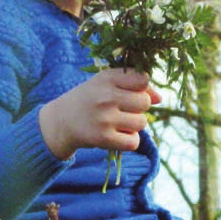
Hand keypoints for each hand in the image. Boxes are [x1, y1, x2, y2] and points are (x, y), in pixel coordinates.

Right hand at [38, 69, 160, 159]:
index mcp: (107, 78)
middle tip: (124, 110)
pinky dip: (130, 141)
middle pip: (145, 102)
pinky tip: (118, 136)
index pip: (142, 79)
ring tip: (119, 123)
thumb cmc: (90, 98)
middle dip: (139, 107)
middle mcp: (106, 96)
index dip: (142, 88)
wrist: (60, 121)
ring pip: (142, 122)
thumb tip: (160, 98)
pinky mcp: (102, 138)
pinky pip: (133, 141)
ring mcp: (104, 118)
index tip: (132, 92)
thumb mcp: (106, 83)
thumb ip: (133, 84)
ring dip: (135, 125)